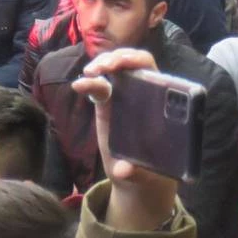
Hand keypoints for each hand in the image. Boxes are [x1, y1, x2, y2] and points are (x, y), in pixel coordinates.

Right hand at [72, 48, 179, 231]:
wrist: (137, 178)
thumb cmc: (150, 172)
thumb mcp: (145, 173)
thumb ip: (136, 170)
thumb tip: (124, 170)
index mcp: (159, 103)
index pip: (152, 69)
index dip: (137, 60)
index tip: (123, 64)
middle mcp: (144, 95)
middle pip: (131, 63)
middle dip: (116, 59)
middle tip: (102, 68)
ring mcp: (126, 97)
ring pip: (114, 69)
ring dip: (101, 64)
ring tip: (89, 73)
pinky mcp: (109, 104)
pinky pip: (99, 86)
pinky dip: (88, 82)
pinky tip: (78, 86)